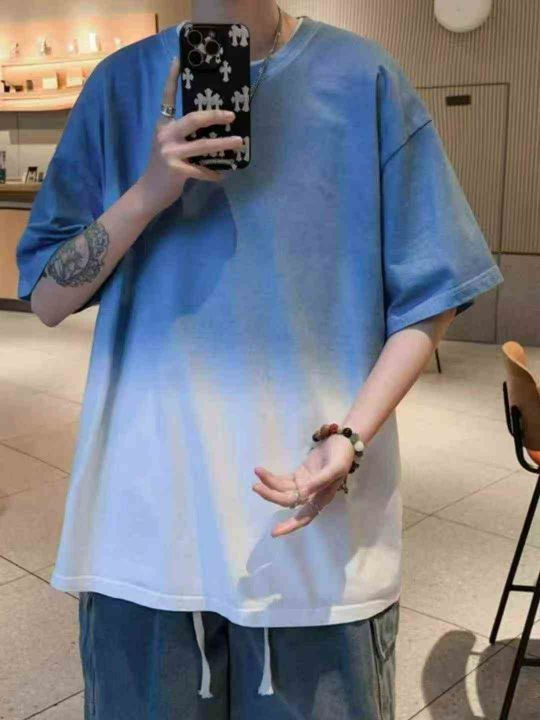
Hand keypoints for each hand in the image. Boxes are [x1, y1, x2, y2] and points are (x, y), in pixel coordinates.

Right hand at [136, 57, 244, 216]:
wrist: (148, 192)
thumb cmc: (162, 168)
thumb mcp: (167, 145)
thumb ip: (181, 135)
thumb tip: (209, 128)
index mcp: (163, 125)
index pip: (167, 97)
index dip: (172, 78)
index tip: (179, 59)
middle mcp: (166, 135)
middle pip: (194, 119)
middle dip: (215, 116)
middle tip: (232, 115)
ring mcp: (170, 152)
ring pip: (203, 145)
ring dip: (224, 144)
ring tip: (239, 142)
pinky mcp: (176, 170)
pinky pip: (202, 170)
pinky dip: (213, 173)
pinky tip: (221, 175)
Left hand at [252, 433, 355, 537]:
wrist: (343, 441)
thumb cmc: (342, 456)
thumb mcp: (335, 468)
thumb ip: (320, 481)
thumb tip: (302, 494)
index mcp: (322, 497)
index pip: (304, 517)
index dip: (290, 526)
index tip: (274, 532)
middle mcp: (312, 495)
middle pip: (287, 501)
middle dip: (271, 495)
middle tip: (256, 486)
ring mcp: (305, 485)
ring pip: (283, 490)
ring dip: (269, 484)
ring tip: (258, 472)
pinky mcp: (300, 475)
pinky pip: (283, 480)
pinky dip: (272, 478)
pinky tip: (262, 473)